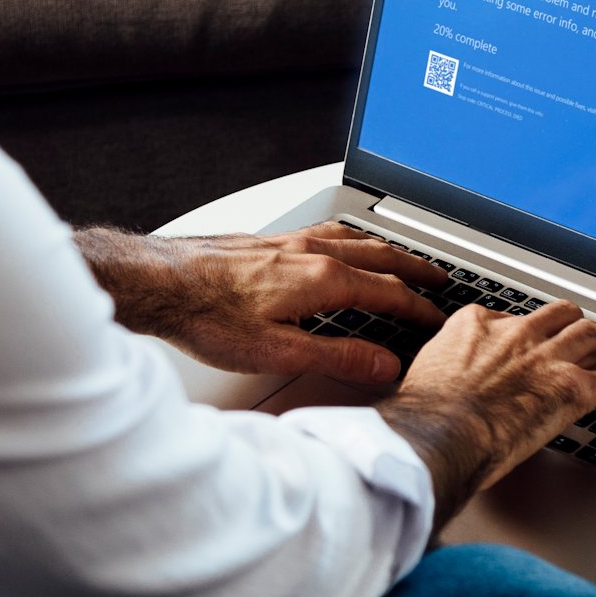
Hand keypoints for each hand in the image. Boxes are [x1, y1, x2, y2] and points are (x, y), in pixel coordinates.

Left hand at [75, 224, 447, 382]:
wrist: (158, 282)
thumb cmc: (207, 316)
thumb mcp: (279, 353)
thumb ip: (338, 357)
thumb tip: (383, 364)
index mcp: (322, 279)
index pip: (388, 292)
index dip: (419, 309)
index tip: (437, 319)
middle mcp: (311, 252)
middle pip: (380, 256)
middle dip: (414, 268)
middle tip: (438, 279)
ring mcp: (289, 241)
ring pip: (354, 238)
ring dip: (386, 250)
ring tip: (400, 258)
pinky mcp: (267, 240)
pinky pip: (327, 232)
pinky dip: (352, 239)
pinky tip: (340, 245)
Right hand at [379, 301, 595, 528]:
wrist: (437, 435)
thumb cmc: (424, 417)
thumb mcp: (426, 372)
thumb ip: (445, 367)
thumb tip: (444, 386)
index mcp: (477, 324)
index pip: (514, 317)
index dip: (525, 338)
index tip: (526, 355)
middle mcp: (516, 333)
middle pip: (560, 315)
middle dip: (570, 333)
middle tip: (572, 356)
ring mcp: (546, 357)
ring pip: (591, 335)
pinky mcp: (570, 387)